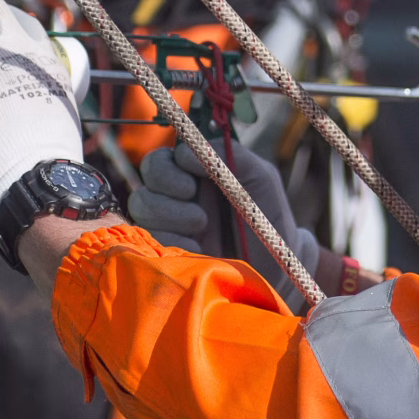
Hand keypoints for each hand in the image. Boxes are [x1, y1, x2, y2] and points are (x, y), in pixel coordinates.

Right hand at [128, 139, 333, 299]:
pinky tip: (200, 250)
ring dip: (172, 217)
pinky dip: (174, 243)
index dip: (169, 169)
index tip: (193, 184)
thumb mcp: (259, 176)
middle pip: (145, 181)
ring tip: (203, 227)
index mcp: (193, 173)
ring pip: (142, 208)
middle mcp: (175, 196)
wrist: (277, 264)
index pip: (159, 160)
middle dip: (166, 190)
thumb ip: (229, 154)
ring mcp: (169, 225)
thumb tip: (184, 154)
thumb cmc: (268, 215)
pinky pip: (150, 240)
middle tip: (196, 206)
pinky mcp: (167, 252)